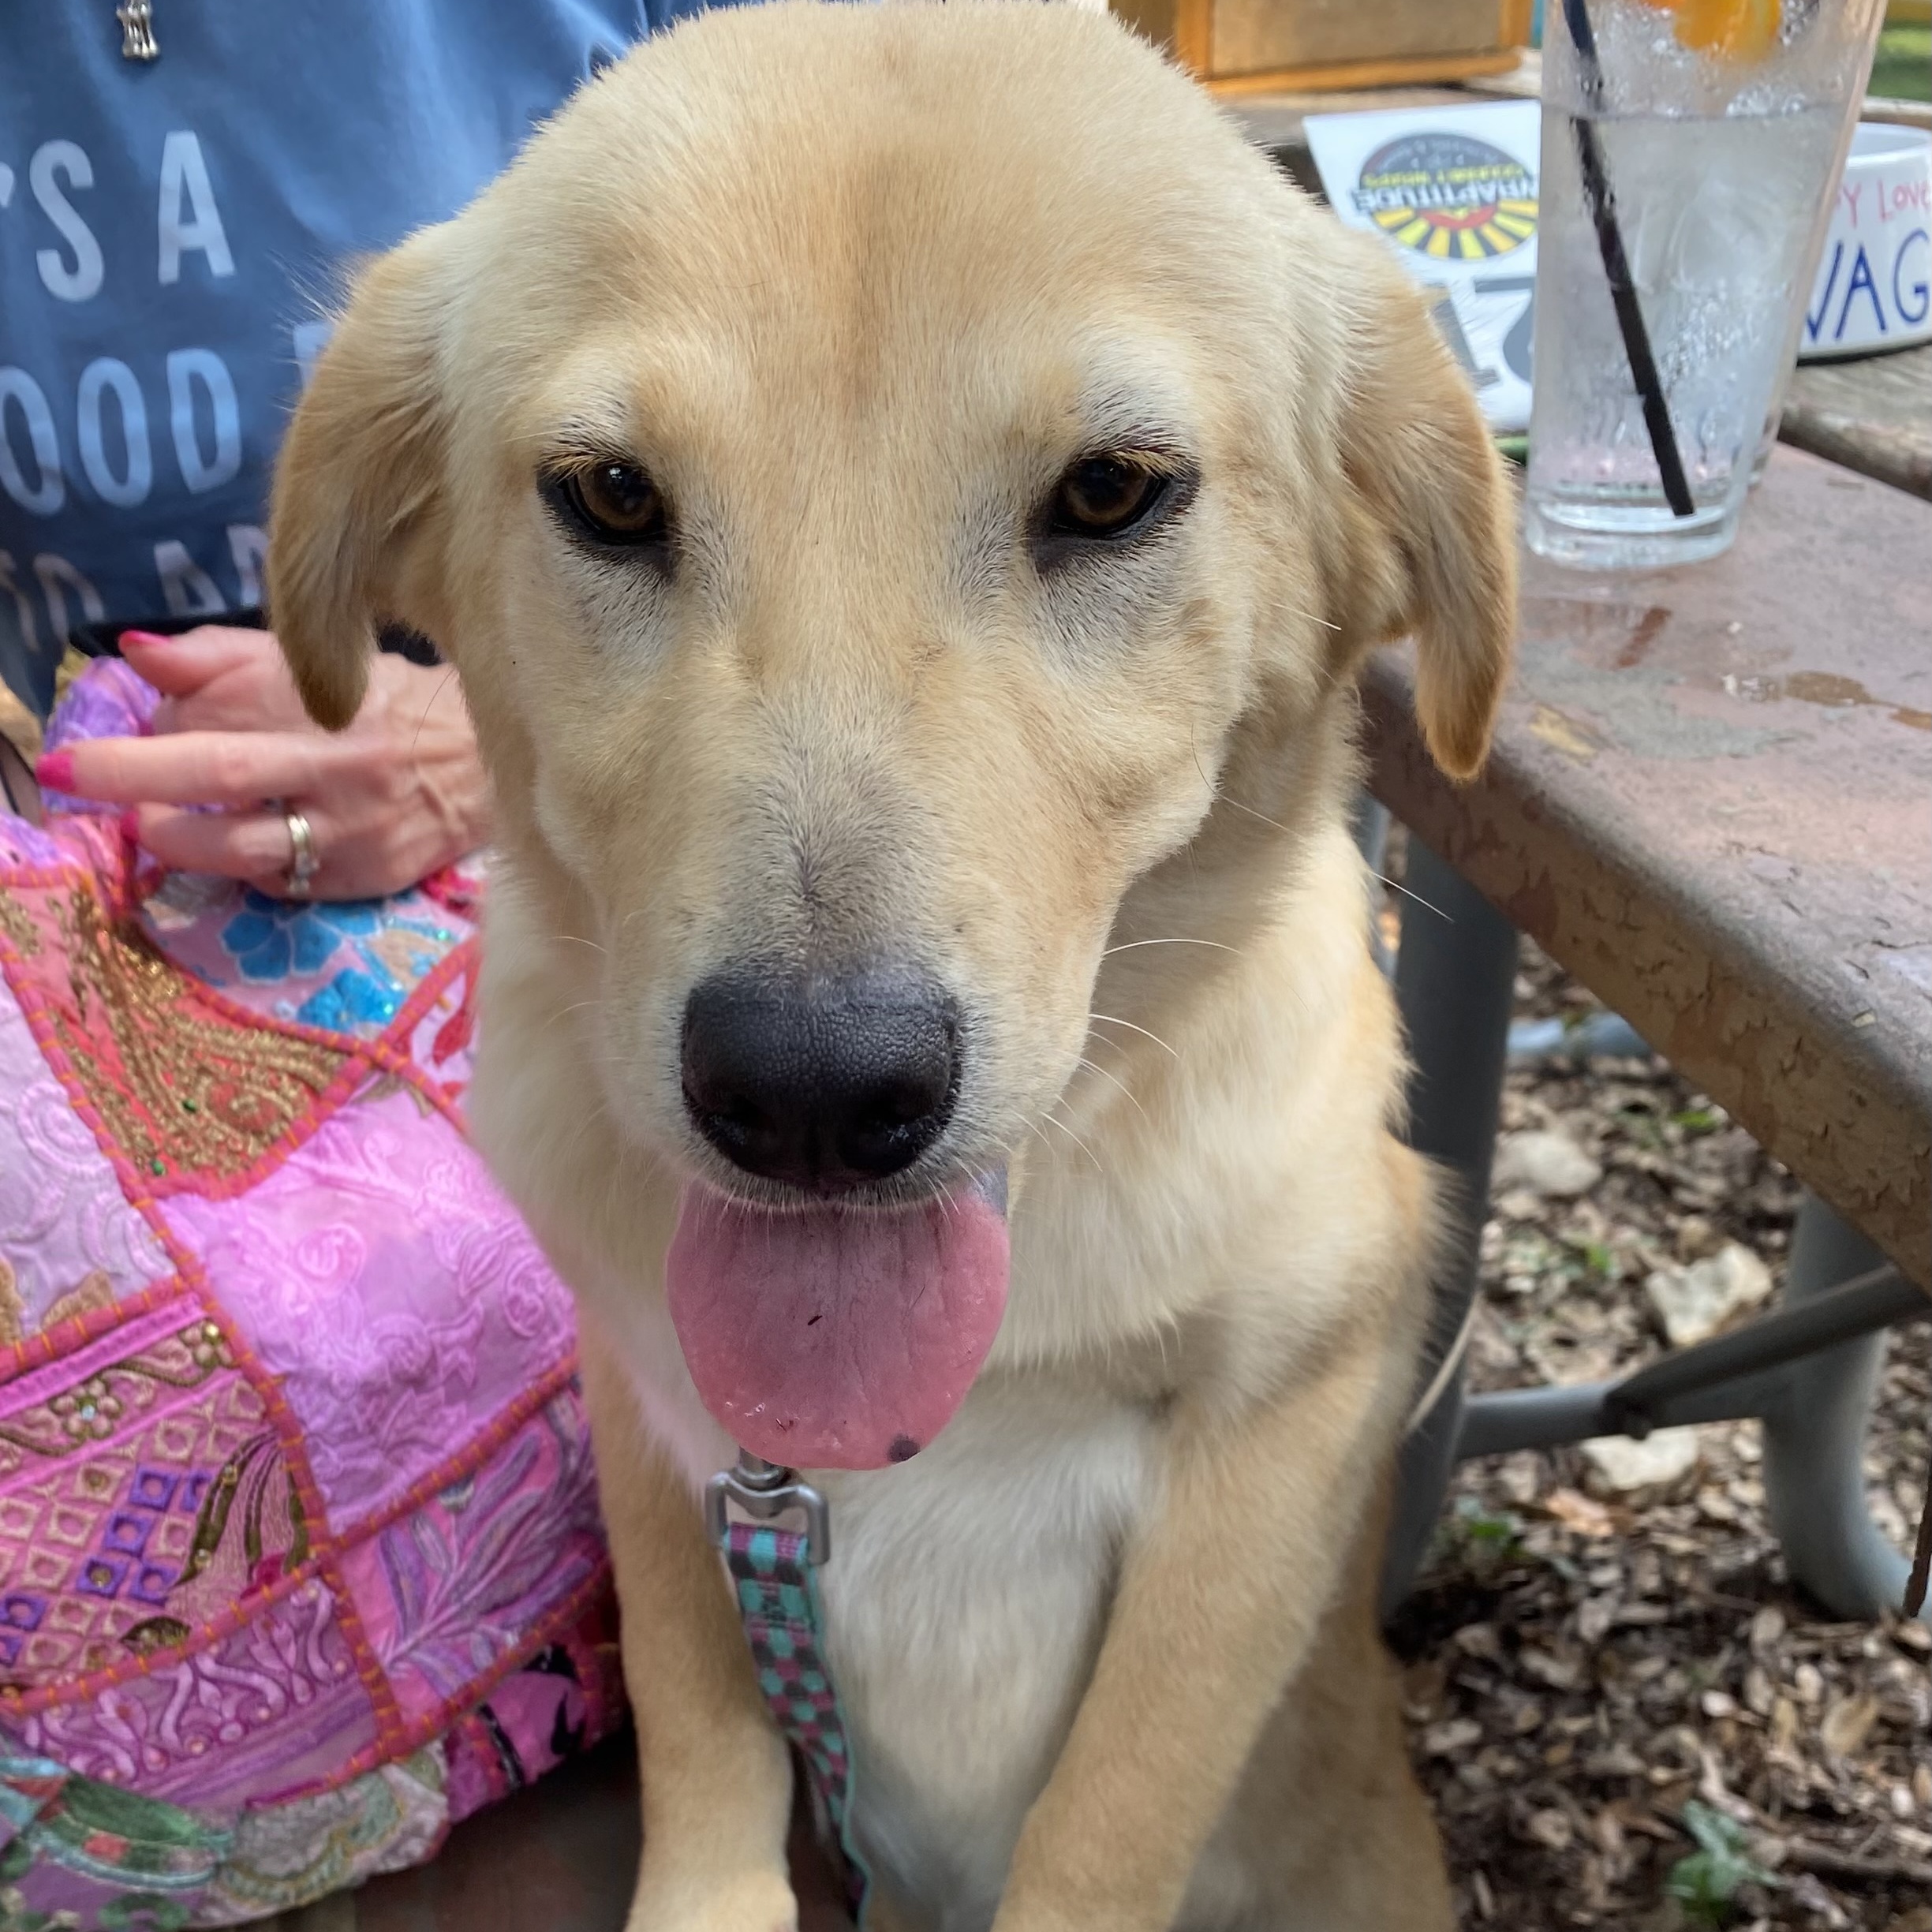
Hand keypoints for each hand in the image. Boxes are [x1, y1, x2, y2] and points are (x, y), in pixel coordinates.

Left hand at [37, 627, 490, 899]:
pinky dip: (240, 869)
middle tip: (68, 775)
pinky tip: (230, 854)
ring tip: (147, 827)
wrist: (490, 771)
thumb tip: (138, 655)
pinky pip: (282, 883)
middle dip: (133, 772)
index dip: (163, 712)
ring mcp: (356, 828)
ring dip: (177, 838)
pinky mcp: (366, 878)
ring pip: (246, 846)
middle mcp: (342, 760)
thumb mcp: (318, 664)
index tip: (137, 721)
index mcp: (329, 693)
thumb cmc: (393, 709)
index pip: (222, 698)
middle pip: (223, 767)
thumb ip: (225, 656)